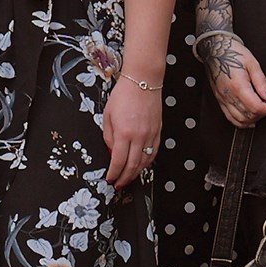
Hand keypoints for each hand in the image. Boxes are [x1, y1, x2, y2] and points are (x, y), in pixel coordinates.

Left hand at [102, 72, 161, 189]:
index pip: (118, 161)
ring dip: (136, 173)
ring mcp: (150, 135)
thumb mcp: (107, 115)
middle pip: (133, 166)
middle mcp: (138, 136)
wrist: (143, 81)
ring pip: (145, 162)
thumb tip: (111, 152)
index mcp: (123, 133)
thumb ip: (108, 136)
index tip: (110, 179)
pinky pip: (153, 152)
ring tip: (129, 178)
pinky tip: (142, 165)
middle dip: (125, 178)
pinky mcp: (158, 132)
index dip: (114, 174)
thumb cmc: (124, 94)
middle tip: (119, 185)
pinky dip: (147, 162)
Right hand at [206, 37, 265, 126]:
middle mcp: (229, 95)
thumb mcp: (252, 64)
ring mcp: (222, 99)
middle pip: (248, 116)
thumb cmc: (233, 52)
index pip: (256, 107)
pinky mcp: (219, 100)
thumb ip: (262, 82)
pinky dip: (241, 121)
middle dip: (262, 115)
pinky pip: (230, 118)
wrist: (215, 49)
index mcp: (238, 85)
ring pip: (239, 120)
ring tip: (260, 112)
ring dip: (252, 120)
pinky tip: (248, 117)